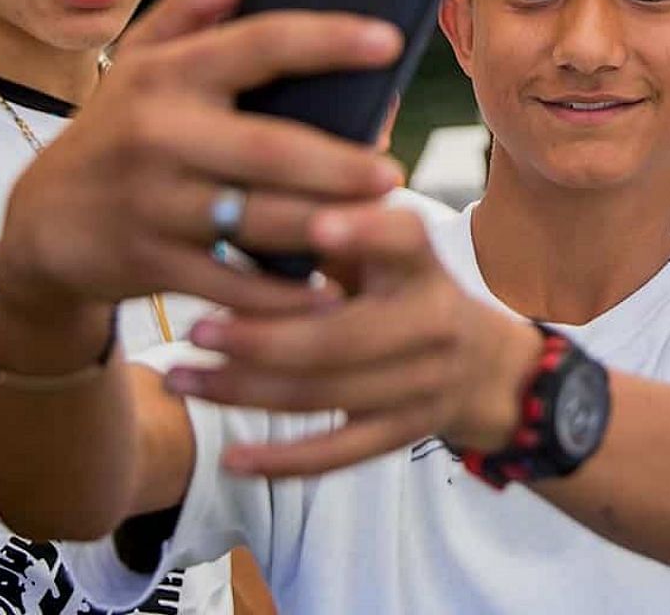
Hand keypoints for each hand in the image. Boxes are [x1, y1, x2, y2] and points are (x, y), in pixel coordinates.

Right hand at [0, 0, 407, 322]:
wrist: (40, 223)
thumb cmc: (121, 127)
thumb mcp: (142, 58)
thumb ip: (199, 3)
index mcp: (169, 72)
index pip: (259, 44)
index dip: (328, 39)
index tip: (389, 41)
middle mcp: (158, 133)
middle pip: (270, 149)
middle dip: (339, 163)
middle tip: (394, 171)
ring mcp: (153, 203)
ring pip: (255, 219)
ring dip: (322, 225)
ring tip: (377, 220)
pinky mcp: (151, 263)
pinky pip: (231, 283)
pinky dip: (282, 296)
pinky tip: (327, 293)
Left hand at [162, 201, 545, 477]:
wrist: (489, 369)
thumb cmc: (410, 291)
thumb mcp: (390, 254)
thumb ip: (335, 231)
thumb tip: (241, 209)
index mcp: (424, 264)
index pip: (404, 240)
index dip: (363, 232)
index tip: (316, 224)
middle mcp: (430, 322)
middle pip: (339, 337)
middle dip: (259, 337)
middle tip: (194, 331)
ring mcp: (420, 384)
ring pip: (322, 395)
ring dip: (243, 391)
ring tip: (180, 380)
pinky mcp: (402, 433)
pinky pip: (336, 455)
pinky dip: (281, 460)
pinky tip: (231, 457)